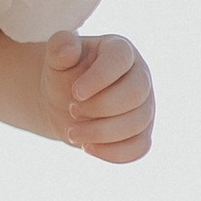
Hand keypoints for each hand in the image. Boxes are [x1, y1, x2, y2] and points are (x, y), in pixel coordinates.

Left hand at [40, 30, 154, 163]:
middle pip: (135, 94)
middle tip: (72, 109)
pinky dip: (114, 153)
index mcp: (121, 50)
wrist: (64, 102)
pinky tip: (88, 148)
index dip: (100, 78)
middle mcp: (139, 76)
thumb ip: (59, 47)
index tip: (75, 93)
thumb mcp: (56, 58)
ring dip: (102, 133)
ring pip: (138, 123)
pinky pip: (140, 147)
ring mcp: (145, 105)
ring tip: (71, 133)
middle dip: (100, 107)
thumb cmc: (64, 74)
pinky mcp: (142, 132)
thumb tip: (68, 49)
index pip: (120, 60)